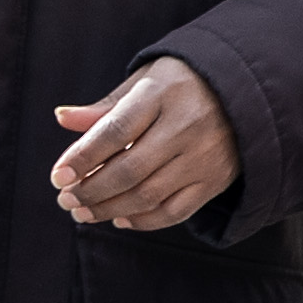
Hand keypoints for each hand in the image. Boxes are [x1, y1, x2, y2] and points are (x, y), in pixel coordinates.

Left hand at [50, 56, 239, 232]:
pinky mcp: (215, 180)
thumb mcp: (144, 81)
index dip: (83, 157)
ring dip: (109, 209)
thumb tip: (62, 118)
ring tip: (82, 212)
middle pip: (129, 169)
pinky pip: (175, 211)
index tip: (58, 176)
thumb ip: (106, 107)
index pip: (116, 130)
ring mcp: (203, 156)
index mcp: (161, 94)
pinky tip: (119, 219)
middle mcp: (185, 126)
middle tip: (65, 199)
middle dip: (91, 191)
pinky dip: (143, 221)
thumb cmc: (181, 84)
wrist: (244, 91)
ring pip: (149, 195)